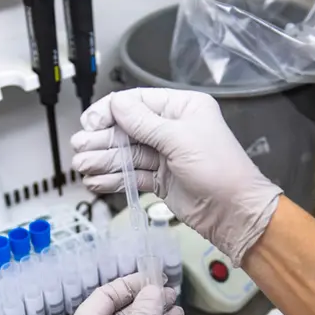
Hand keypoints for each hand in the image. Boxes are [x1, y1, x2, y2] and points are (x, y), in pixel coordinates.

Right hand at [71, 88, 282, 266]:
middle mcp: (172, 128)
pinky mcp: (160, 179)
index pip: (137, 102)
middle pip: (127, 128)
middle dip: (102, 139)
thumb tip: (116, 104)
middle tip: (80, 148)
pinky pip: (132, 174)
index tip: (91, 124)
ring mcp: (165, 155)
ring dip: (104, 160)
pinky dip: (114, 178)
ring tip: (83, 167)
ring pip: (127, 153)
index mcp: (182, 108)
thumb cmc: (219, 170)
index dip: (111, 112)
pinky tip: (96, 181)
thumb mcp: (180, 139)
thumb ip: (144, 123)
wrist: (234, 212)